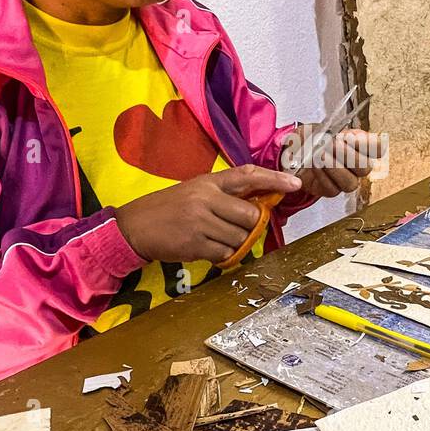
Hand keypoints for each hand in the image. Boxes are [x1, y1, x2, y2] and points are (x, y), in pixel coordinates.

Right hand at [112, 164, 301, 264]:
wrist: (134, 227)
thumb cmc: (167, 209)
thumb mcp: (194, 192)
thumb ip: (223, 196)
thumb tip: (258, 207)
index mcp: (208, 182)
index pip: (248, 175)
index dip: (274, 178)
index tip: (295, 183)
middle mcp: (206, 198)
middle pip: (250, 215)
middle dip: (250, 227)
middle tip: (235, 229)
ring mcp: (201, 221)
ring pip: (240, 238)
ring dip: (234, 244)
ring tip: (214, 238)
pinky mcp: (195, 243)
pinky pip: (225, 254)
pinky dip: (222, 256)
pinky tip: (206, 249)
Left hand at [289, 128, 384, 197]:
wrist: (293, 150)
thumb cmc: (312, 138)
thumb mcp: (323, 126)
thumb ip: (337, 130)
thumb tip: (348, 137)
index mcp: (360, 147)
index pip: (377, 148)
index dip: (369, 144)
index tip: (352, 137)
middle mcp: (357, 166)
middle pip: (365, 167)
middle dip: (348, 155)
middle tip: (333, 144)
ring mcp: (345, 180)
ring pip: (350, 182)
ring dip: (334, 167)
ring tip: (320, 155)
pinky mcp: (331, 190)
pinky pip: (332, 188)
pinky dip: (322, 176)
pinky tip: (314, 165)